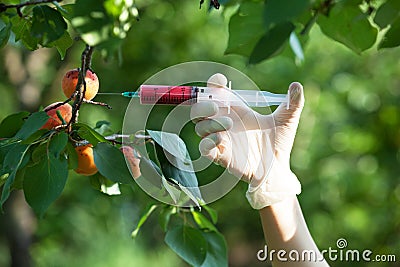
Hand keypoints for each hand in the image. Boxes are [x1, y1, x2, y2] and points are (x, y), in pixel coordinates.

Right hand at [190, 73, 303, 208]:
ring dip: (210, 123)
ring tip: (229, 124)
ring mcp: (220, 139)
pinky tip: (221, 139)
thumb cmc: (278, 143)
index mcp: (236, 110)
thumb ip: (293, 103)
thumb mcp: (287, 120)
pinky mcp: (220, 156)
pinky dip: (208, 142)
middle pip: (199, 108)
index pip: (215, 93)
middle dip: (202, 104)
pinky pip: (204, 148)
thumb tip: (297, 85)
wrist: (277, 168)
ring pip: (199, 127)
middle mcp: (224, 122)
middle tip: (215, 105)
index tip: (219, 81)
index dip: (213, 84)